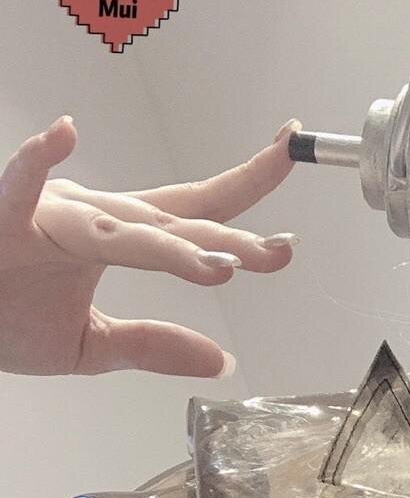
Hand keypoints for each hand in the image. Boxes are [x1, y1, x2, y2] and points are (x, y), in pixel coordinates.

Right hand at [0, 115, 303, 377]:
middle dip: (230, 241)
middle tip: (279, 253)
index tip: (293, 207)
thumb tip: (219, 361)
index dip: (248, 201)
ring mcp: (50, 216)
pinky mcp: (1, 222)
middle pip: (174, 225)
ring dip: (169, 246)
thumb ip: (152, 348)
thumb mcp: (87, 346)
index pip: (196, 215)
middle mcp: (94, 217)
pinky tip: (61, 136)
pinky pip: (17, 188)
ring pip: (120, 227)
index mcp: (117, 237)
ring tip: (219, 266)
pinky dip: (35, 164)